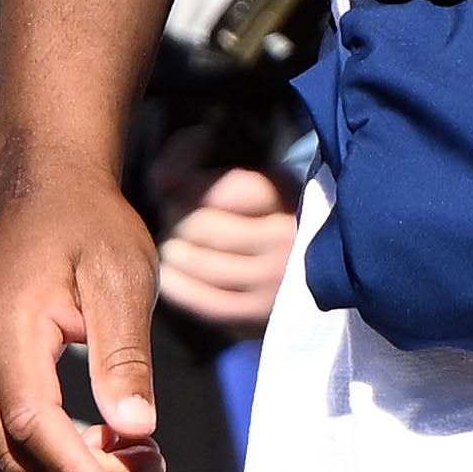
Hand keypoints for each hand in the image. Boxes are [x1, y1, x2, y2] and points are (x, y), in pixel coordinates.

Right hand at [0, 157, 162, 471]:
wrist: (46, 189)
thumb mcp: (122, 278)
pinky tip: (112, 435)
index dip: (75, 470)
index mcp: (7, 327)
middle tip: (154, 462)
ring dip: (73, 470)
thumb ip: (125, 354)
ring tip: (144, 451)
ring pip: (11, 454)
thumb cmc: (91, 225)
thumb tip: (136, 428)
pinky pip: (13, 435)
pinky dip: (60, 452)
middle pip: (14, 456)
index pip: (32, 423)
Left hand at [149, 158, 301, 339]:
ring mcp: (273, 283)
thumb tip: (159, 178)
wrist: (313, 258)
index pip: (225, 189)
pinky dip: (176, 282)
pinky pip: (202, 300)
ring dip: (173, 248)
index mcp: (287, 198)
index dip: (184, 182)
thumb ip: (199, 156)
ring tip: (175, 240)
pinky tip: (171, 270)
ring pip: (199, 262)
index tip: (166, 179)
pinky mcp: (257, 315)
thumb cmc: (264, 207)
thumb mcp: (248, 167)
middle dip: (176, 215)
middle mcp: (285, 243)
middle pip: (204, 226)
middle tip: (172, 212)